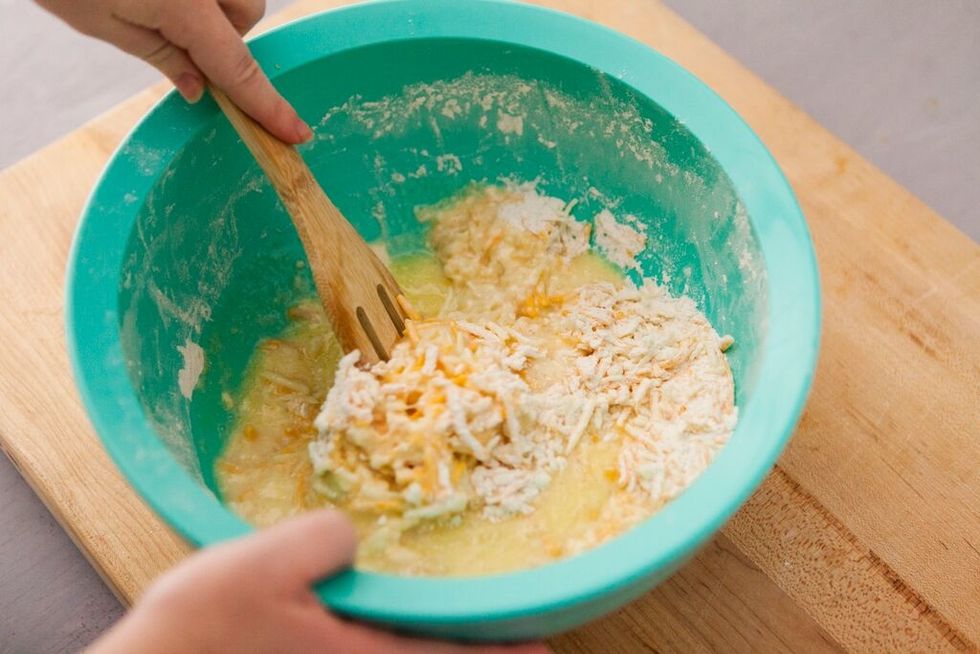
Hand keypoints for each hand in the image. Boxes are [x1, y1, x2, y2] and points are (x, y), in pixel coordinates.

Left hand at [36, 0, 311, 143]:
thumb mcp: (101, 22)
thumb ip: (162, 57)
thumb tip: (200, 89)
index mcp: (184, 3)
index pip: (237, 67)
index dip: (266, 105)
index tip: (295, 132)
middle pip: (247, 15)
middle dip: (223, 33)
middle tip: (174, 32)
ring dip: (214, 7)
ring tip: (162, 0)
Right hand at [88, 510, 548, 652]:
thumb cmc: (193, 641)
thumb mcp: (258, 567)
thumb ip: (320, 540)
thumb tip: (349, 532)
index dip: (504, 653)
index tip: (541, 646)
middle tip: (512, 640)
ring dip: (427, 652)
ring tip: (447, 633)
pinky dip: (381, 649)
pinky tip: (368, 633)